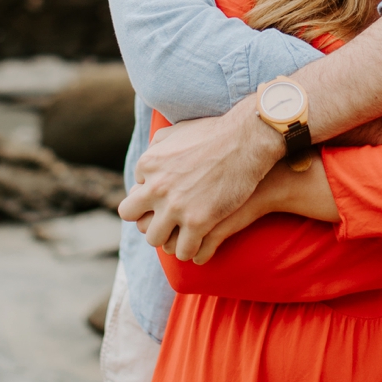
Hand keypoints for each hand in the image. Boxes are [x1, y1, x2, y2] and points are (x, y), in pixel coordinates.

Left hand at [117, 97, 282, 261]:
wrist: (246, 140)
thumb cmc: (215, 132)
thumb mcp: (176, 131)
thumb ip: (156, 146)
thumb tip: (147, 164)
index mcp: (148, 165)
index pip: (135, 195)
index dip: (151, 200)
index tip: (165, 202)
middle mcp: (156, 187)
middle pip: (139, 222)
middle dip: (151, 224)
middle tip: (167, 223)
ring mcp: (176, 207)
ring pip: (157, 240)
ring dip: (169, 241)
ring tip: (183, 237)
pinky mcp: (199, 222)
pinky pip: (184, 250)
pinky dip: (190, 251)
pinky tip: (199, 246)